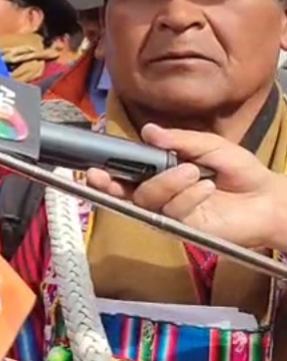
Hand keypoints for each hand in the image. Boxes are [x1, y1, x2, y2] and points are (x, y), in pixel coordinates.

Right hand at [85, 123, 286, 248]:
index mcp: (160, 172)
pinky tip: (207, 188)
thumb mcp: (210, 145)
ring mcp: (169, 214)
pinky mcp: (183, 229)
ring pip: (148, 200)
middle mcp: (159, 195)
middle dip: (110, 184)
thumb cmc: (241, 172)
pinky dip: (188, 196)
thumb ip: (180, 139)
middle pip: (125, 192)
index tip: (91, 167)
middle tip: (101, 176)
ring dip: (167, 183)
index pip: (126, 173)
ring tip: (193, 171)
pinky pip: (172, 211)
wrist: (268, 199)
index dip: (106, 172)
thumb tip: (148, 131)